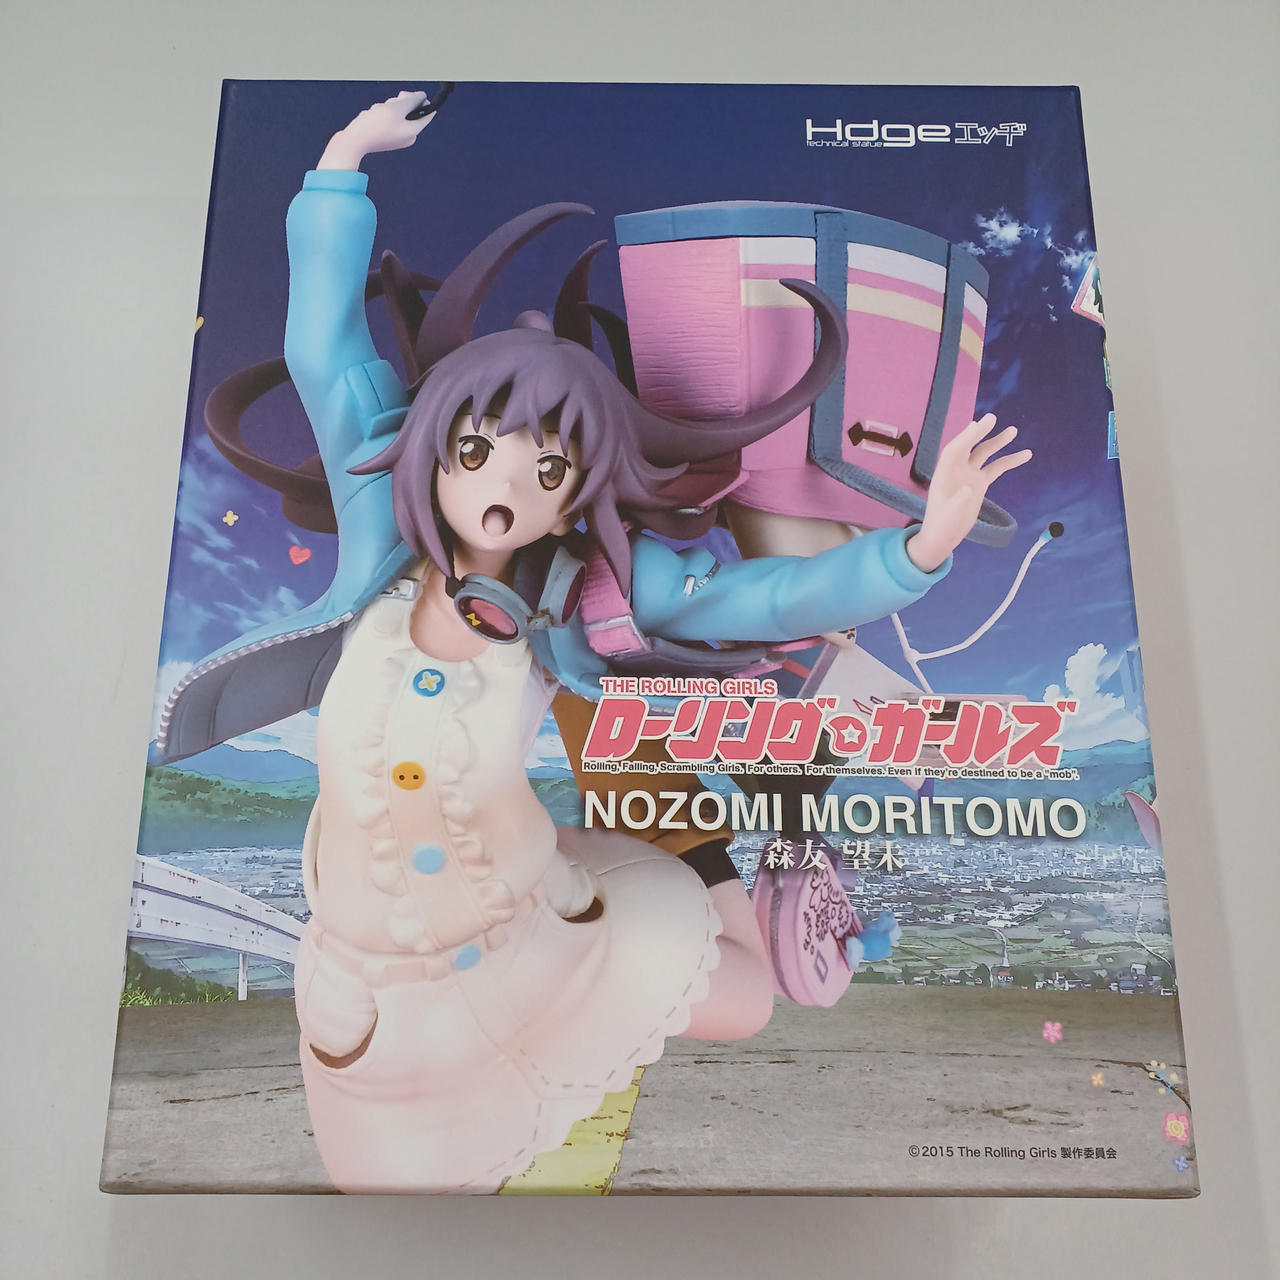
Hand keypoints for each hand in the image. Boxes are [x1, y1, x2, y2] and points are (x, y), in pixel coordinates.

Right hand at [317, 91, 434, 171]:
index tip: (407, 96)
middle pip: (410, 110)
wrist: (353, 141)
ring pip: (396, 112)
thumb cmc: (374, 126)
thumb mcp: (395, 108)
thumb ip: (411, 100)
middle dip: (397, 103)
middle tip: (388, 105)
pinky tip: (370, 118)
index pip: (427, 113)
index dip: (420, 100)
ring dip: (386, 107)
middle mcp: (407, 136)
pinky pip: (387, 118)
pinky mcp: (386, 135)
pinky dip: (379, 114)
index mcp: (413, 132)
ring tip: (376, 113)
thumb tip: (422, 96)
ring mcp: (396, 137)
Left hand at [906, 414, 1031, 571]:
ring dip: (998, 442)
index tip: (976, 425)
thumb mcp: (949, 516)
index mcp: (944, 474)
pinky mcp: (979, 484)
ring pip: (985, 454)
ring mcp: (969, 475)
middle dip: (980, 433)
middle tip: (992, 418)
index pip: (954, 451)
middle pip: (969, 446)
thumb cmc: (941, 526)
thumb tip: (969, 489)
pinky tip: (1026, 454)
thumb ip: (958, 502)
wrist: (943, 536)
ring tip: (1013, 431)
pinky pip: (996, 468)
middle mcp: (957, 470)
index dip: (964, 438)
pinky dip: (1009, 461)